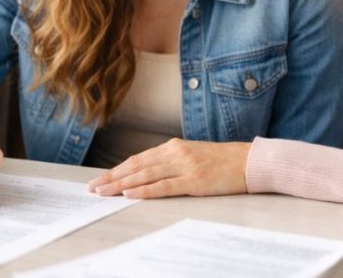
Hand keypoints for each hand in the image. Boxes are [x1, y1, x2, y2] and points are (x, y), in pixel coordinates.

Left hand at [87, 139, 249, 198]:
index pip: (138, 159)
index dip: (117, 169)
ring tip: (104, 191)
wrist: (249, 161)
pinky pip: (163, 186)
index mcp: (173, 147)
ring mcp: (184, 166)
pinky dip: (144, 190)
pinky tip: (129, 194)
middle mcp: (175, 153)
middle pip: (136, 166)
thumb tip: (148, 173)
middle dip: (112, 177)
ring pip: (145, 175)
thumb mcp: (192, 156)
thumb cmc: (222, 161)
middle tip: (93, 187)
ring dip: (121, 184)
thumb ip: (171, 162)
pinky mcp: (194, 180)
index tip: (100, 178)